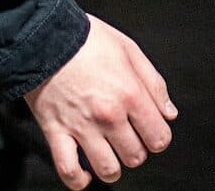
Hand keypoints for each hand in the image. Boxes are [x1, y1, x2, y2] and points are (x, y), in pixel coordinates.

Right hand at [24, 14, 177, 189]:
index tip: (152, 133)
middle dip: (137, 151)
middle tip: (130, 140)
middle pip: (135, 156)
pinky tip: (85, 176)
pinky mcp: (56, 132)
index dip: (158, 138)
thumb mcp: (131, 51)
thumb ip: (154, 84)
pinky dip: (78, 180)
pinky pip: (68, 169)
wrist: (45, 37)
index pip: (158, 137)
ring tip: (111, 158)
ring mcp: (82, 127)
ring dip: (113, 168)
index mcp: (130, 95)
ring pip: (107, 169)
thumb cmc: (87, 40)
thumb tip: (169, 113)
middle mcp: (109, 115)